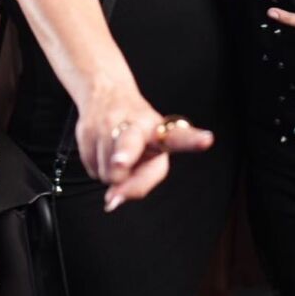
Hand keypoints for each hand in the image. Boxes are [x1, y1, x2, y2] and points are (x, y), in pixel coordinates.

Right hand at [74, 82, 213, 210]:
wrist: (107, 94)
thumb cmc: (139, 134)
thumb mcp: (151, 157)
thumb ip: (140, 183)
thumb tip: (112, 202)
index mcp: (161, 131)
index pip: (178, 137)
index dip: (192, 141)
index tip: (207, 140)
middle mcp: (136, 125)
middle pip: (128, 145)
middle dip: (123, 157)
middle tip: (121, 162)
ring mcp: (109, 125)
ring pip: (107, 171)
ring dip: (110, 172)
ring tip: (116, 153)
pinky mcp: (87, 130)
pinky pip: (91, 167)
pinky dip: (97, 166)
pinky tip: (103, 149)